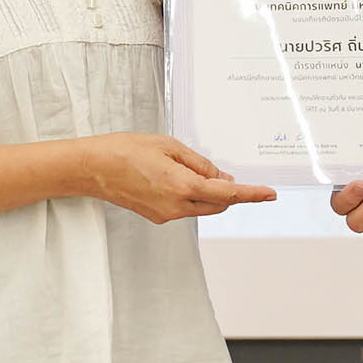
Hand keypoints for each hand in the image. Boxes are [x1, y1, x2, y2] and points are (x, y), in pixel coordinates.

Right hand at [82, 134, 275, 224]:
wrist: (93, 168)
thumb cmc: (125, 150)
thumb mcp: (169, 146)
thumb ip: (199, 163)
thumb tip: (221, 177)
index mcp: (182, 186)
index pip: (228, 194)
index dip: (252, 194)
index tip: (269, 194)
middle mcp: (176, 206)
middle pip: (218, 204)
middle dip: (229, 191)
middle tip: (226, 171)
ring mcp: (165, 215)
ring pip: (202, 207)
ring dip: (209, 193)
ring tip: (193, 168)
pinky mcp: (156, 216)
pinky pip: (185, 208)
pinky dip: (192, 196)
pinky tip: (178, 177)